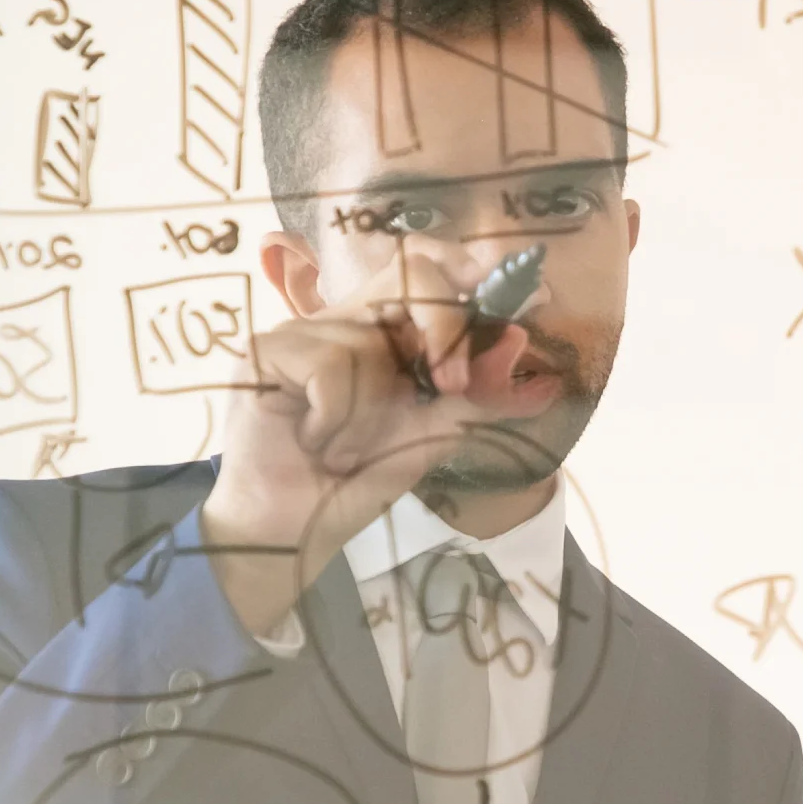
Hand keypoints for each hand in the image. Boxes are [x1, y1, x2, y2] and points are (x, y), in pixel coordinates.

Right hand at [202, 245, 535, 634]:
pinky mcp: (263, 351)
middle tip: (450, 386)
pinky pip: (329, 366)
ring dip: (370, 416)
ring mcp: (299, 331)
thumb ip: (477, 399)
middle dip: (445, 329)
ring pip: (369, 343)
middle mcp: (343, 320)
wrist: (292, 531)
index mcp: (383, 332)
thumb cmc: (354, 481)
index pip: (429, 272)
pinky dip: (335, 418)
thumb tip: (539, 372)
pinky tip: (312, 442)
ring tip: (343, 450)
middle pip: (410, 275)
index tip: (527, 294)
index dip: (472, 272)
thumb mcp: (430, 436)